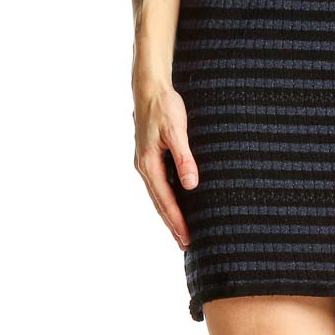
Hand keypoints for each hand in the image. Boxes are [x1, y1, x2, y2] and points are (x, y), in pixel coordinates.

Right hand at [133, 77, 198, 249]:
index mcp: (148, 164)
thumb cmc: (164, 106)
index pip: (165, 200)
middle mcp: (144, 167)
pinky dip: (168, 200)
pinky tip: (177, 205)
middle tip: (186, 245)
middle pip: (160, 203)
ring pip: (159, 196)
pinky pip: (160, 185)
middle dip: (172, 225)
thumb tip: (190, 185)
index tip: (187, 238)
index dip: (177, 221)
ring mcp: (145, 163)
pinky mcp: (150, 157)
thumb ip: (184, 157)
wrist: (149, 88)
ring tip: (181, 233)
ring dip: (169, 215)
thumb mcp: (176, 130)